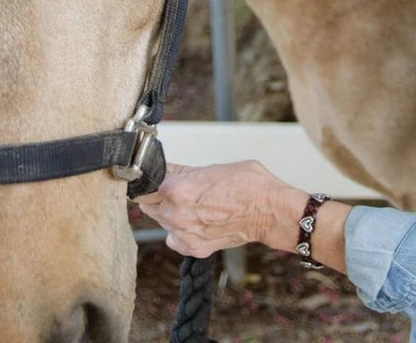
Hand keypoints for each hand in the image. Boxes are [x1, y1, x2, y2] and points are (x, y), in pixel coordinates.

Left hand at [134, 160, 285, 257]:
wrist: (270, 211)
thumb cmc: (247, 184)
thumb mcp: (211, 168)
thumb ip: (183, 172)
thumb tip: (165, 170)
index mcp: (177, 189)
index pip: (145, 183)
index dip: (149, 178)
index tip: (154, 175)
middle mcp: (176, 214)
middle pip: (148, 203)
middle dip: (158, 194)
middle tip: (176, 187)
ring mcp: (184, 234)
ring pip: (161, 220)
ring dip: (169, 211)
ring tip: (193, 202)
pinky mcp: (194, 248)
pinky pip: (173, 238)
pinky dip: (179, 230)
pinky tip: (196, 219)